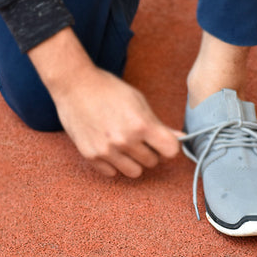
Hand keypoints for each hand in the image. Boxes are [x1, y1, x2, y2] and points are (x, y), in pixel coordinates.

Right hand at [53, 67, 180, 177]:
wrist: (74, 84)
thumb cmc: (108, 89)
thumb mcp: (138, 100)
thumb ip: (158, 123)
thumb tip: (181, 137)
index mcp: (141, 124)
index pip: (171, 151)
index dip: (168, 145)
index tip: (162, 141)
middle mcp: (125, 140)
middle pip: (153, 162)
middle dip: (149, 151)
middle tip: (138, 137)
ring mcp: (107, 150)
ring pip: (134, 172)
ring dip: (133, 161)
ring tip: (124, 144)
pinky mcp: (91, 156)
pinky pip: (112, 172)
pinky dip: (113, 163)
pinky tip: (108, 146)